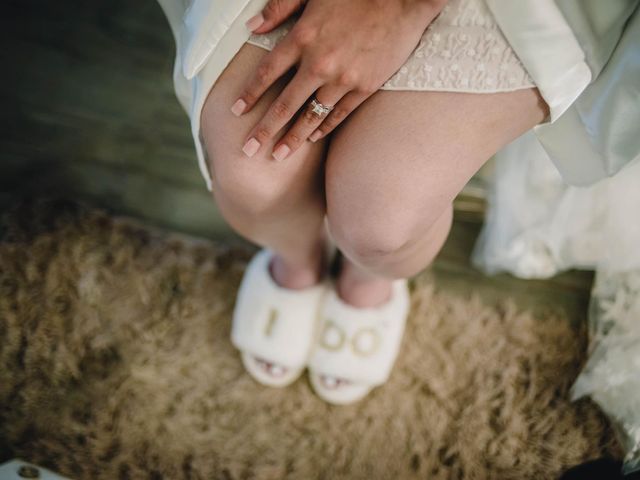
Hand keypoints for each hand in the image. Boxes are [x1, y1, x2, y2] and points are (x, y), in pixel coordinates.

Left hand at [231, 0, 446, 160]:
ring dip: (292, 138)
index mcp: (303, 37)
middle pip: (284, 105)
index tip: (236, 112)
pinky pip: (339, 114)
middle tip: (248, 151)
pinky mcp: (365, 87)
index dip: (250, 94)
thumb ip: (280, 6)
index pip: (267, 73)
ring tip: (278, 155)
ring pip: (311, 116)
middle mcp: (319, 63)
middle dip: (263, 130)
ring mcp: (343, 79)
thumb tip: (252, 26)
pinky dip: (324, 128)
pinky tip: (312, 139)